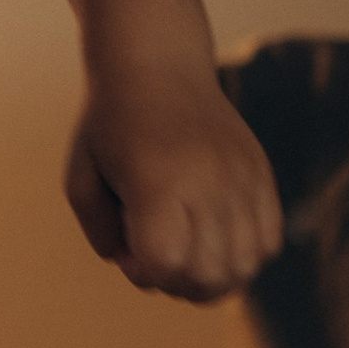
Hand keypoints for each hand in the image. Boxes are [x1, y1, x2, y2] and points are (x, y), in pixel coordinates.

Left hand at [64, 63, 281, 301]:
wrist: (158, 64)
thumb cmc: (110, 124)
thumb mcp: (81, 178)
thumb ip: (101, 234)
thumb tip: (139, 269)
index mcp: (159, 183)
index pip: (167, 263)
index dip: (144, 273)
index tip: (127, 249)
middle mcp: (208, 182)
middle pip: (209, 275)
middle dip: (177, 283)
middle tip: (156, 253)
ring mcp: (241, 178)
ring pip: (244, 266)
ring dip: (212, 276)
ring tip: (186, 249)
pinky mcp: (260, 174)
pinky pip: (267, 242)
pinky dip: (242, 255)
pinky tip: (213, 236)